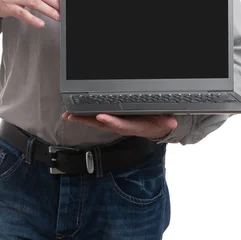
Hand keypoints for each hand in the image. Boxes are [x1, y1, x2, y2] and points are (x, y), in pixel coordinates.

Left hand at [62, 112, 177, 138]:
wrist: (156, 127)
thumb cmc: (158, 122)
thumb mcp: (165, 122)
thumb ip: (167, 121)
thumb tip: (172, 122)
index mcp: (134, 126)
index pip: (121, 124)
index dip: (111, 121)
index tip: (101, 117)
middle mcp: (122, 126)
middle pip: (102, 123)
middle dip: (86, 120)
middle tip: (72, 116)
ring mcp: (116, 123)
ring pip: (96, 121)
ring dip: (82, 118)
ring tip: (68, 114)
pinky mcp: (112, 119)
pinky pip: (97, 117)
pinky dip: (86, 115)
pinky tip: (74, 112)